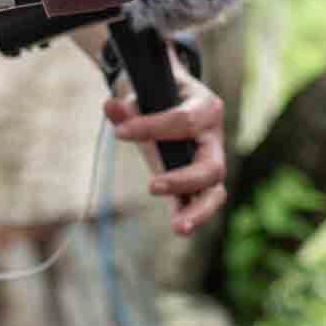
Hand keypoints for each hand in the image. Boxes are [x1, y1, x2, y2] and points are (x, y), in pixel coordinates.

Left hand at [102, 76, 228, 233]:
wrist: (175, 102)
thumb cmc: (160, 98)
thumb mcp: (145, 96)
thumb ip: (127, 107)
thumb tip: (109, 107)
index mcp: (206, 107)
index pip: (183, 121)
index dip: (150, 127)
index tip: (120, 134)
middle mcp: (214, 138)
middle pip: (211, 166)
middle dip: (183, 179)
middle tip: (151, 186)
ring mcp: (211, 163)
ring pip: (215, 192)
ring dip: (198, 211)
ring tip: (179, 228)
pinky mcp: (201, 182)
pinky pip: (202, 202)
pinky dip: (191, 216)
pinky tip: (178, 229)